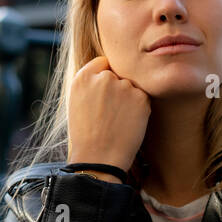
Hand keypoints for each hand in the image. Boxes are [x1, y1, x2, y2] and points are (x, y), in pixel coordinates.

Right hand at [66, 55, 151, 171]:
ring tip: (117, 120)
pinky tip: (128, 123)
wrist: (99, 157)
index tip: (105, 93)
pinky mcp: (140, 97)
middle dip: (118, 89)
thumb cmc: (87, 134)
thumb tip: (108, 71)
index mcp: (82, 77)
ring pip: (132, 87)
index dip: (105, 77)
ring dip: (129, 98)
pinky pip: (143, 97)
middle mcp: (103, 77)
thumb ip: (91, 83)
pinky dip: (139, 108)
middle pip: (119, 75)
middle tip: (111, 113)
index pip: (103, 63)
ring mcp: (123, 86)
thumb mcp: (78, 101)